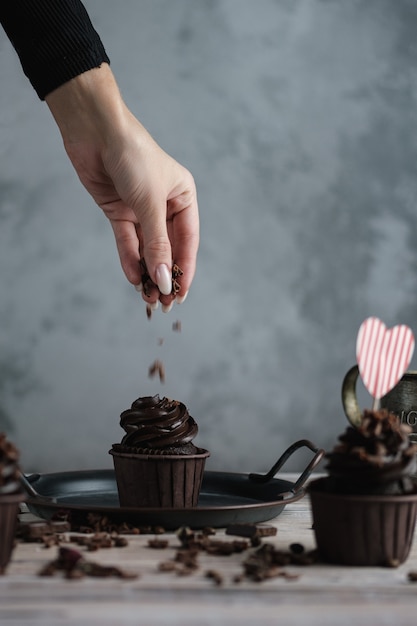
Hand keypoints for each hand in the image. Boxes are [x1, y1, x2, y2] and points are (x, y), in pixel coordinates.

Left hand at [45, 63, 198, 309]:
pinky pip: (127, 241)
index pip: (188, 241)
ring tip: (146, 296)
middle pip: (167, 248)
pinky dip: (129, 259)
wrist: (95, 130)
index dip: (185, 270)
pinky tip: (132, 278)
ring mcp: (140, 209)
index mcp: (183, 197)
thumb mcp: (150, 203)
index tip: (180, 294)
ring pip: (147, 248)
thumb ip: (157, 244)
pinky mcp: (119, 211)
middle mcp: (164, 205)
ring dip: (146, 271)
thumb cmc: (133, 156)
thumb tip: (164, 279)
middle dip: (164, 275)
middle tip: (163, 303)